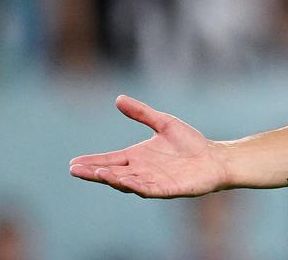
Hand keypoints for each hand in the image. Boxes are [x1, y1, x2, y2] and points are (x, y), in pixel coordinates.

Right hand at [69, 95, 228, 198]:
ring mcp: (152, 181)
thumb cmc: (190, 143)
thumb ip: (142, 113)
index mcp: (137, 157)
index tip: (73, 163)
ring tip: (96, 172)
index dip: (92, 161)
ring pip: (126, 182)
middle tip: (75, 170)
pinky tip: (124, 181)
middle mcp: (141, 171)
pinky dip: (134, 185)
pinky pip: (147, 189)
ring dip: (111, 178)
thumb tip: (118, 98)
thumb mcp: (164, 123)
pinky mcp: (166, 189)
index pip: (110, 160)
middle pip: (113, 173)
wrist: (214, 158)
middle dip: (94, 172)